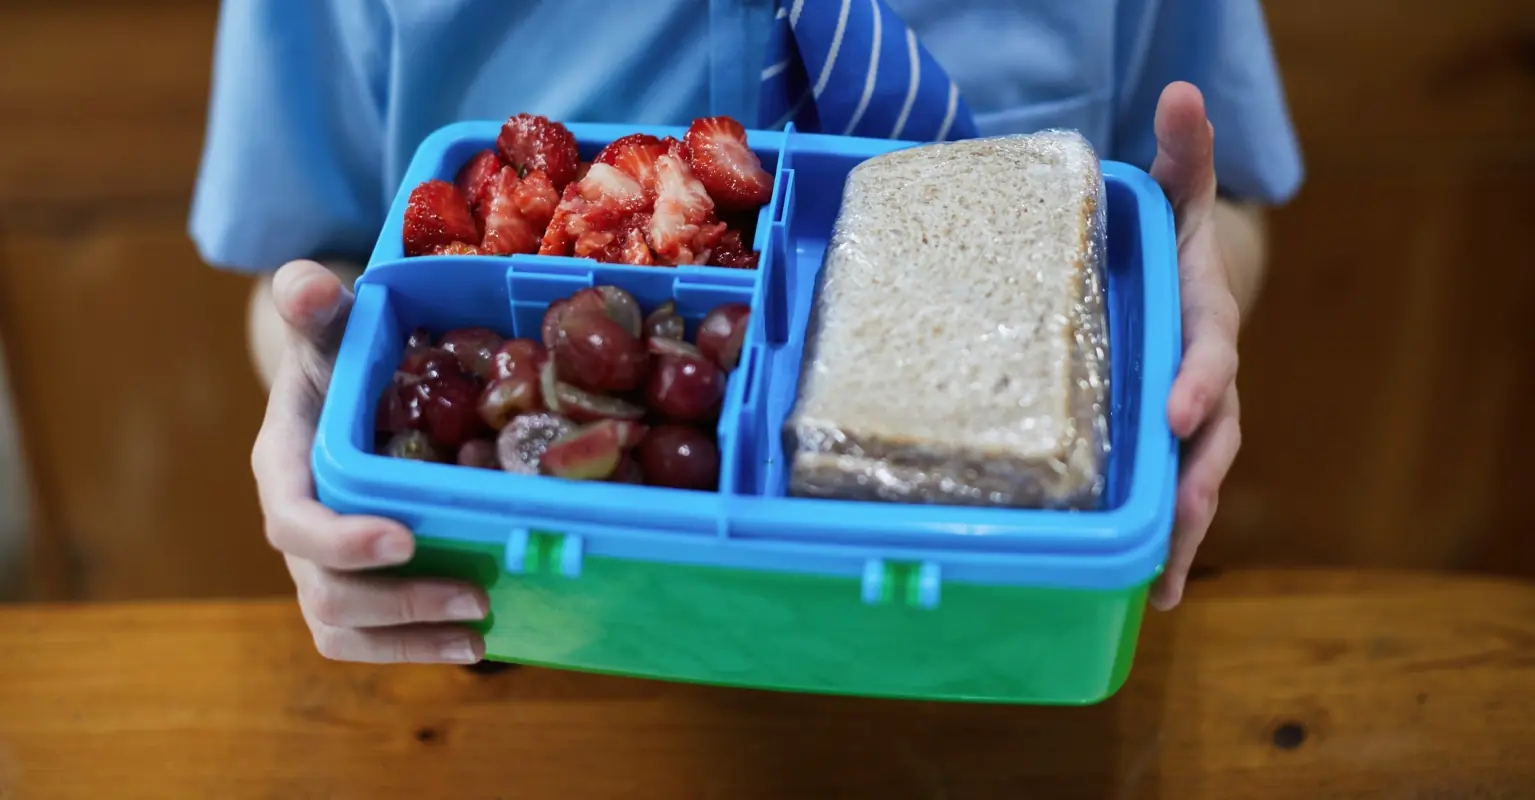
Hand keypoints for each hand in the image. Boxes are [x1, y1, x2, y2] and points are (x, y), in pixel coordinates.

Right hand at [250, 260, 488, 661]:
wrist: (341, 390)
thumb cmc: (340, 357)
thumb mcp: (331, 330)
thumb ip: (319, 309)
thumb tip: (304, 281)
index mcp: (283, 468)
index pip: (294, 520)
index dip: (341, 539)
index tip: (403, 538)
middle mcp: (298, 526)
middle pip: (325, 591)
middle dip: (397, 603)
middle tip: (474, 595)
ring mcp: (324, 563)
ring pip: (344, 628)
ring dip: (410, 641)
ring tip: (480, 634)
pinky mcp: (355, 583)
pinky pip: (368, 637)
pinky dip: (415, 647)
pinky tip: (476, 642)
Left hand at [1147, 83, 1242, 609]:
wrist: (1183, 283)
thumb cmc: (1169, 244)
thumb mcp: (1174, 196)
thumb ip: (1180, 155)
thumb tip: (1180, 91)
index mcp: (1205, 325)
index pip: (1209, 356)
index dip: (1198, 383)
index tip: (1177, 410)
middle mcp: (1207, 382)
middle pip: (1212, 439)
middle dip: (1196, 483)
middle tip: (1180, 527)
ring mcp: (1191, 424)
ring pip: (1196, 483)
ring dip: (1184, 536)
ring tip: (1166, 587)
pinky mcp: (1166, 450)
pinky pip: (1172, 501)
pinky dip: (1167, 547)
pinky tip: (1150, 596)